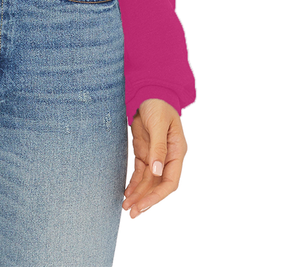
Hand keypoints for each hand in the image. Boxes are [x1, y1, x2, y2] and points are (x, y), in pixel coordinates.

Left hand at [121, 98, 186, 217]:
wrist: (148, 91)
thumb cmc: (158, 105)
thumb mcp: (159, 124)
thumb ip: (158, 147)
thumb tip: (157, 171)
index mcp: (177, 152)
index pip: (170, 181)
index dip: (157, 195)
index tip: (144, 204)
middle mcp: (167, 158)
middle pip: (158, 185)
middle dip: (146, 200)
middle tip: (132, 212)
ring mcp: (156, 156)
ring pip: (148, 182)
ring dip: (138, 194)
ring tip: (126, 207)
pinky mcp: (145, 152)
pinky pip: (140, 173)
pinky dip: (134, 184)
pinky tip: (127, 194)